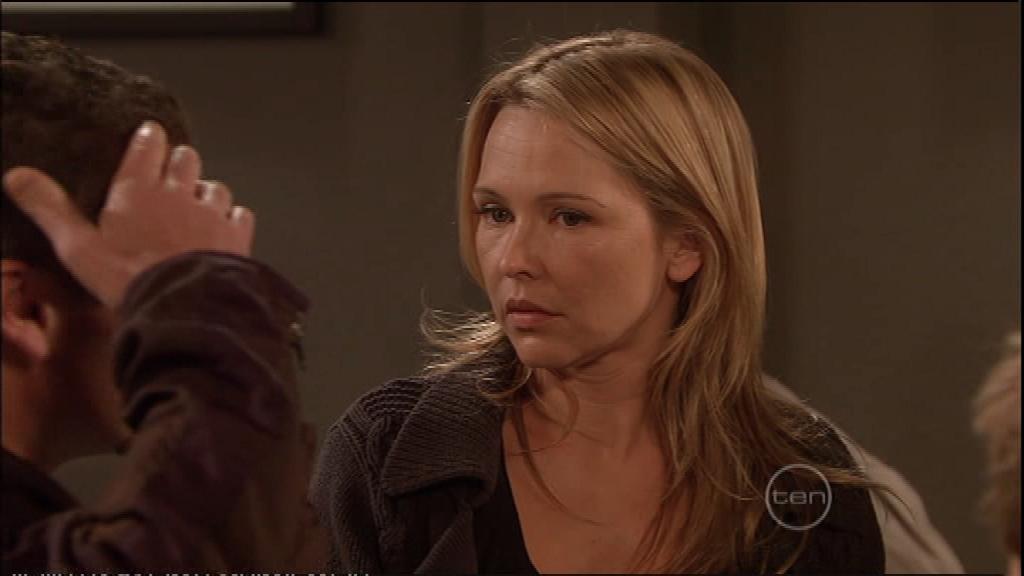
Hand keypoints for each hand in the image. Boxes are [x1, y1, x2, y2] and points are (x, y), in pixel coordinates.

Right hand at [3, 121, 253, 308]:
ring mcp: (212, 213)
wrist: (185, 305)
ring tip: (197, 207)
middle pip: (186, 159)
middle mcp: (178, 193)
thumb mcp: (78, 247)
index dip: (150, 138)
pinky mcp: (237, 236)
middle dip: (180, 162)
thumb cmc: (127, 278)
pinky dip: (232, 218)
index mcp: (138, 189)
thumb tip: (15, 175)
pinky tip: (224, 230)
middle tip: (172, 175)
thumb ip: (50, 209)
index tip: (151, 135)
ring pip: (216, 186)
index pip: (148, 145)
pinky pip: (240, 214)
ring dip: (207, 193)